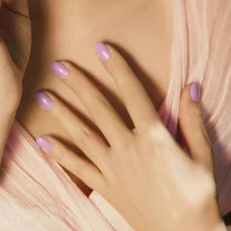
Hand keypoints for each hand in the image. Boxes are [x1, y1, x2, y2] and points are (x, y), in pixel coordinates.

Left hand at [34, 42, 222, 230]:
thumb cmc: (199, 195)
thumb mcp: (202, 155)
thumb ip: (193, 119)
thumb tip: (191, 85)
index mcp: (153, 135)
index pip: (132, 92)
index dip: (117, 67)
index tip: (101, 47)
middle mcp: (128, 147)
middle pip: (99, 108)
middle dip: (78, 84)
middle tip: (58, 64)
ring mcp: (114, 168)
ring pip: (82, 134)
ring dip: (61, 113)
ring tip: (42, 96)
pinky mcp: (106, 187)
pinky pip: (79, 169)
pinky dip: (60, 155)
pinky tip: (43, 142)